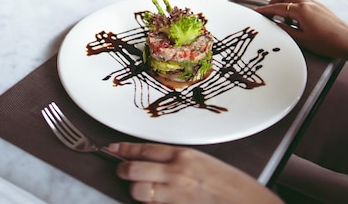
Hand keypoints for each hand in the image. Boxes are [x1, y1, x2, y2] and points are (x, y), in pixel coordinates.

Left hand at [109, 142, 281, 203]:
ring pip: (137, 190)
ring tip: (140, 190)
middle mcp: (176, 173)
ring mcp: (175, 194)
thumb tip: (157, 163)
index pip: (145, 149)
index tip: (114, 148)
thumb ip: (180, 163)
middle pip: (134, 169)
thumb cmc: (233, 186)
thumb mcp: (205, 164)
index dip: (125, 149)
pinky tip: (154, 202)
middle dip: (124, 170)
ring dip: (135, 191)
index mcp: (184, 156)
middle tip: (122, 170)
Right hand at [256, 0, 347, 68]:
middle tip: (269, 12)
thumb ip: (285, 30)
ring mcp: (315, 4)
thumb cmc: (328, 43)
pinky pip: (303, 3)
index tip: (258, 12)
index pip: (277, 7)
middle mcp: (308, 3)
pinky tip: (298, 23)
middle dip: (274, 2)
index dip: (265, 10)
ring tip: (286, 23)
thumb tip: (276, 24)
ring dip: (286, 6)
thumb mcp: (302, 39)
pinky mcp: (321, 7)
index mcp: (301, 10)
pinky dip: (296, 9)